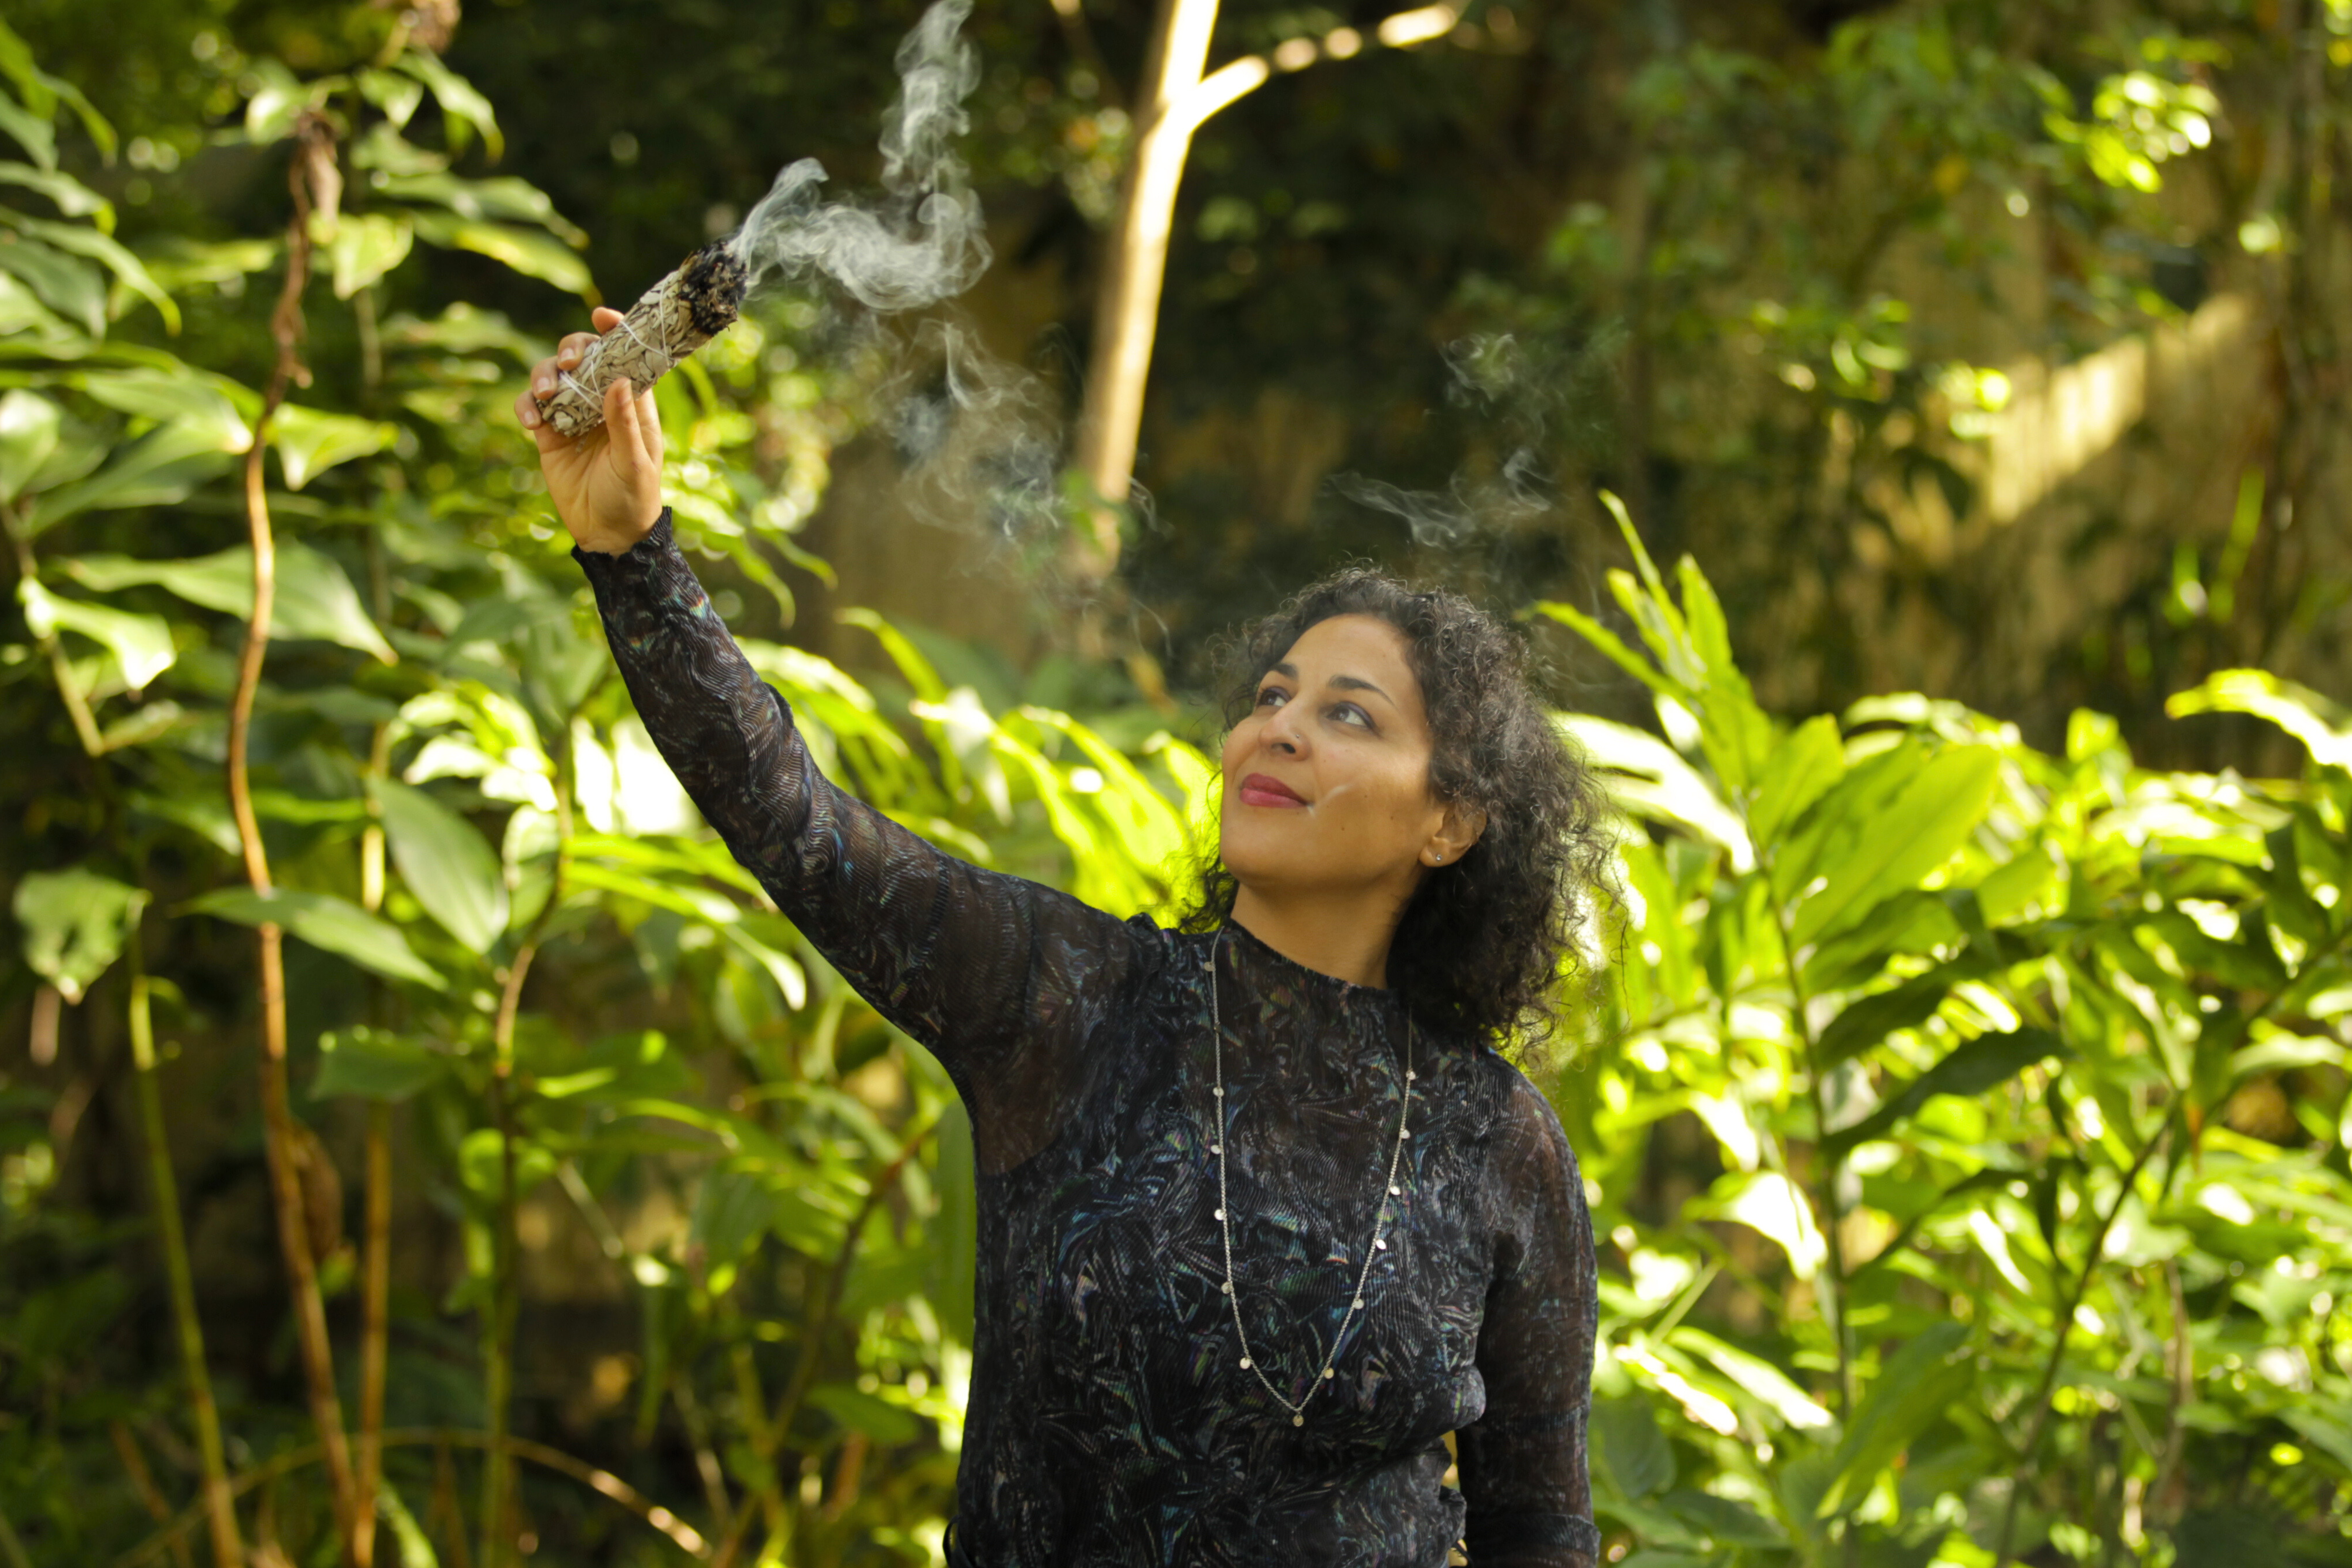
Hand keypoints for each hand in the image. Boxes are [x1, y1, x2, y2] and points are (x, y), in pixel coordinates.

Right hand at [515, 307, 665, 554]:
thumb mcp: (634, 462)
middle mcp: (601, 402)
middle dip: (574, 348)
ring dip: (546, 374)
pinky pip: (532, 407)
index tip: (602, 315)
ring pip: (554, 376)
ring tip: (547, 393)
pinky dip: (526, 405)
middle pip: (584, 357)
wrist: (608, 535)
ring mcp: (572, 415)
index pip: (625, 357)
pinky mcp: (549, 434)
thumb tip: (618, 380)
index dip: (614, 332)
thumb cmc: (634, 498)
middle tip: (571, 361)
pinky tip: (531, 421)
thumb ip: (625, 422)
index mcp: (632, 403)